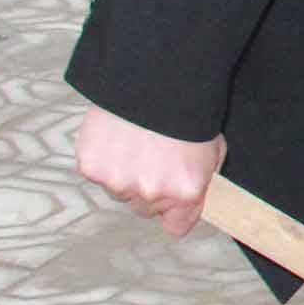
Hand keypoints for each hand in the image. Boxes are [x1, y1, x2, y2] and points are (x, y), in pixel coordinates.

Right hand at [74, 106, 224, 236]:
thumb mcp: (212, 150)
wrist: (155, 77)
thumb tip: (190, 198)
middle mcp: (151, 193)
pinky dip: (102, 157)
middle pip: (144, 208)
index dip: (174, 212)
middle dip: (147, 189)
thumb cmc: (187, 111)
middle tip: (152, 158)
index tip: (172, 199)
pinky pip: (96, 172)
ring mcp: (118, 182)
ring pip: (118, 190)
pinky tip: (114, 135)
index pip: (176, 227)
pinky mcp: (91, 167)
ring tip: (133, 140)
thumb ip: (199, 180)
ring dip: (123, 172)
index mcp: (185, 192)